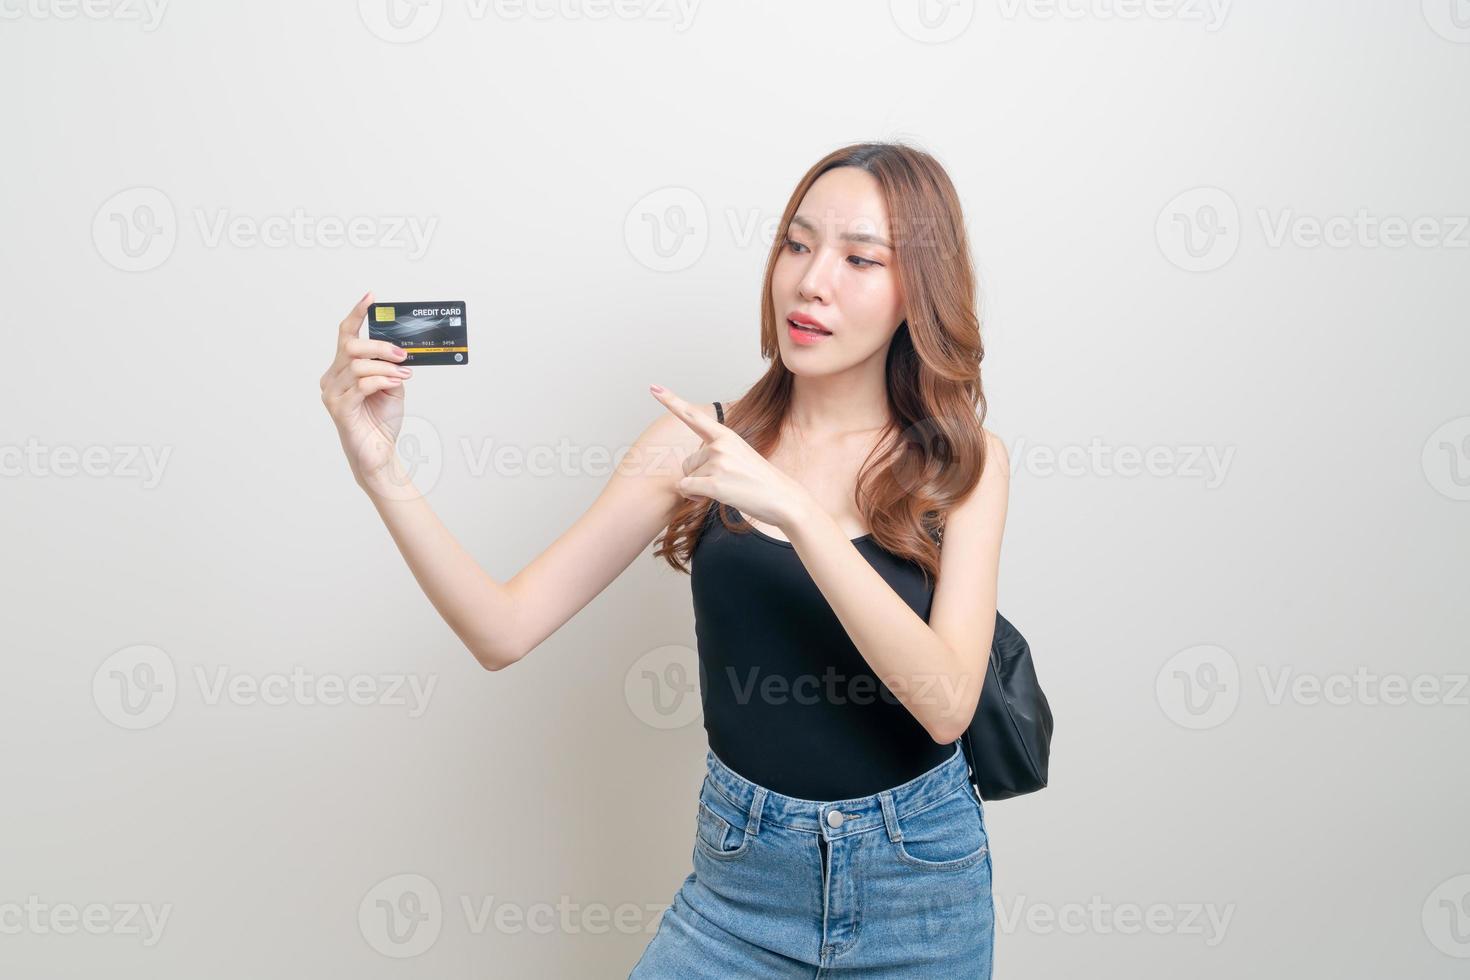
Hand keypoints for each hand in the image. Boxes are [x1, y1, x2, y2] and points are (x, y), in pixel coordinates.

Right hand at [319, 292, 413, 487]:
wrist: (378, 454)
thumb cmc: (380, 421)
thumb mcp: (391, 387)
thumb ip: (390, 367)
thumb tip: (398, 350)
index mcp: (341, 370)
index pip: (345, 335)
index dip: (357, 313)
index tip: (371, 297)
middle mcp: (331, 379)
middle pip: (351, 347)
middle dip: (380, 346)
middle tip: (402, 354)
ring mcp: (332, 394)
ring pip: (358, 366)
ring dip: (385, 367)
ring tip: (403, 373)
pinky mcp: (339, 409)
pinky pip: (361, 385)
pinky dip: (382, 380)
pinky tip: (396, 383)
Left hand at [650, 384, 812, 531]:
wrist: (783, 498)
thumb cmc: (760, 480)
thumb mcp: (740, 455)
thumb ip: (716, 452)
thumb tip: (692, 467)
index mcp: (726, 435)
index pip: (693, 415)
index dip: (671, 401)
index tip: (654, 387)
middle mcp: (720, 445)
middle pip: (688, 462)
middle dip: (698, 476)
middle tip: (725, 482)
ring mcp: (718, 463)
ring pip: (688, 477)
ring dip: (699, 489)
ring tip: (726, 489)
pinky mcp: (714, 484)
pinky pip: (687, 489)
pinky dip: (695, 497)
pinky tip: (716, 497)